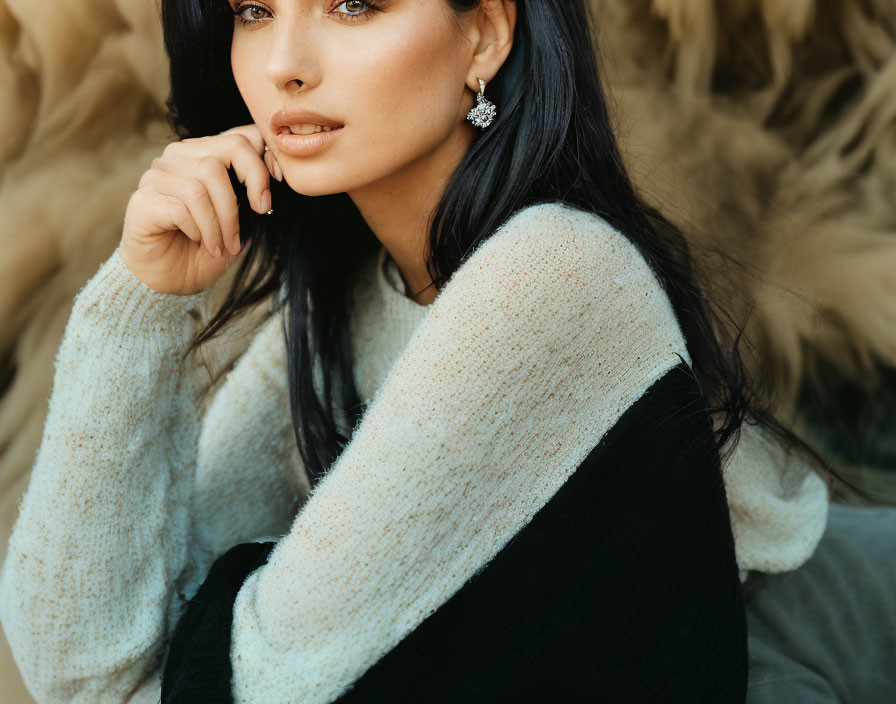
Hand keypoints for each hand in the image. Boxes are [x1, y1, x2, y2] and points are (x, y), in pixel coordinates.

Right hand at [118, 124, 282, 295]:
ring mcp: (157, 175)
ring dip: (222, 222)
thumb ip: (255, 189)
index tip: (271, 195)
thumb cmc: (207, 245)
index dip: (265, 159)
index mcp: (205, 153)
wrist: (170, 279)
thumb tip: (278, 170)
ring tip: (223, 245)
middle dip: (249, 188)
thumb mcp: (243, 218)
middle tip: (257, 217)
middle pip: (225, 151)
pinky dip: (199, 230)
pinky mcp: (143, 200)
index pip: (241, 136)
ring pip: (203, 183)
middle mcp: (178, 156)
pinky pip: (181, 208)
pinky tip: (198, 241)